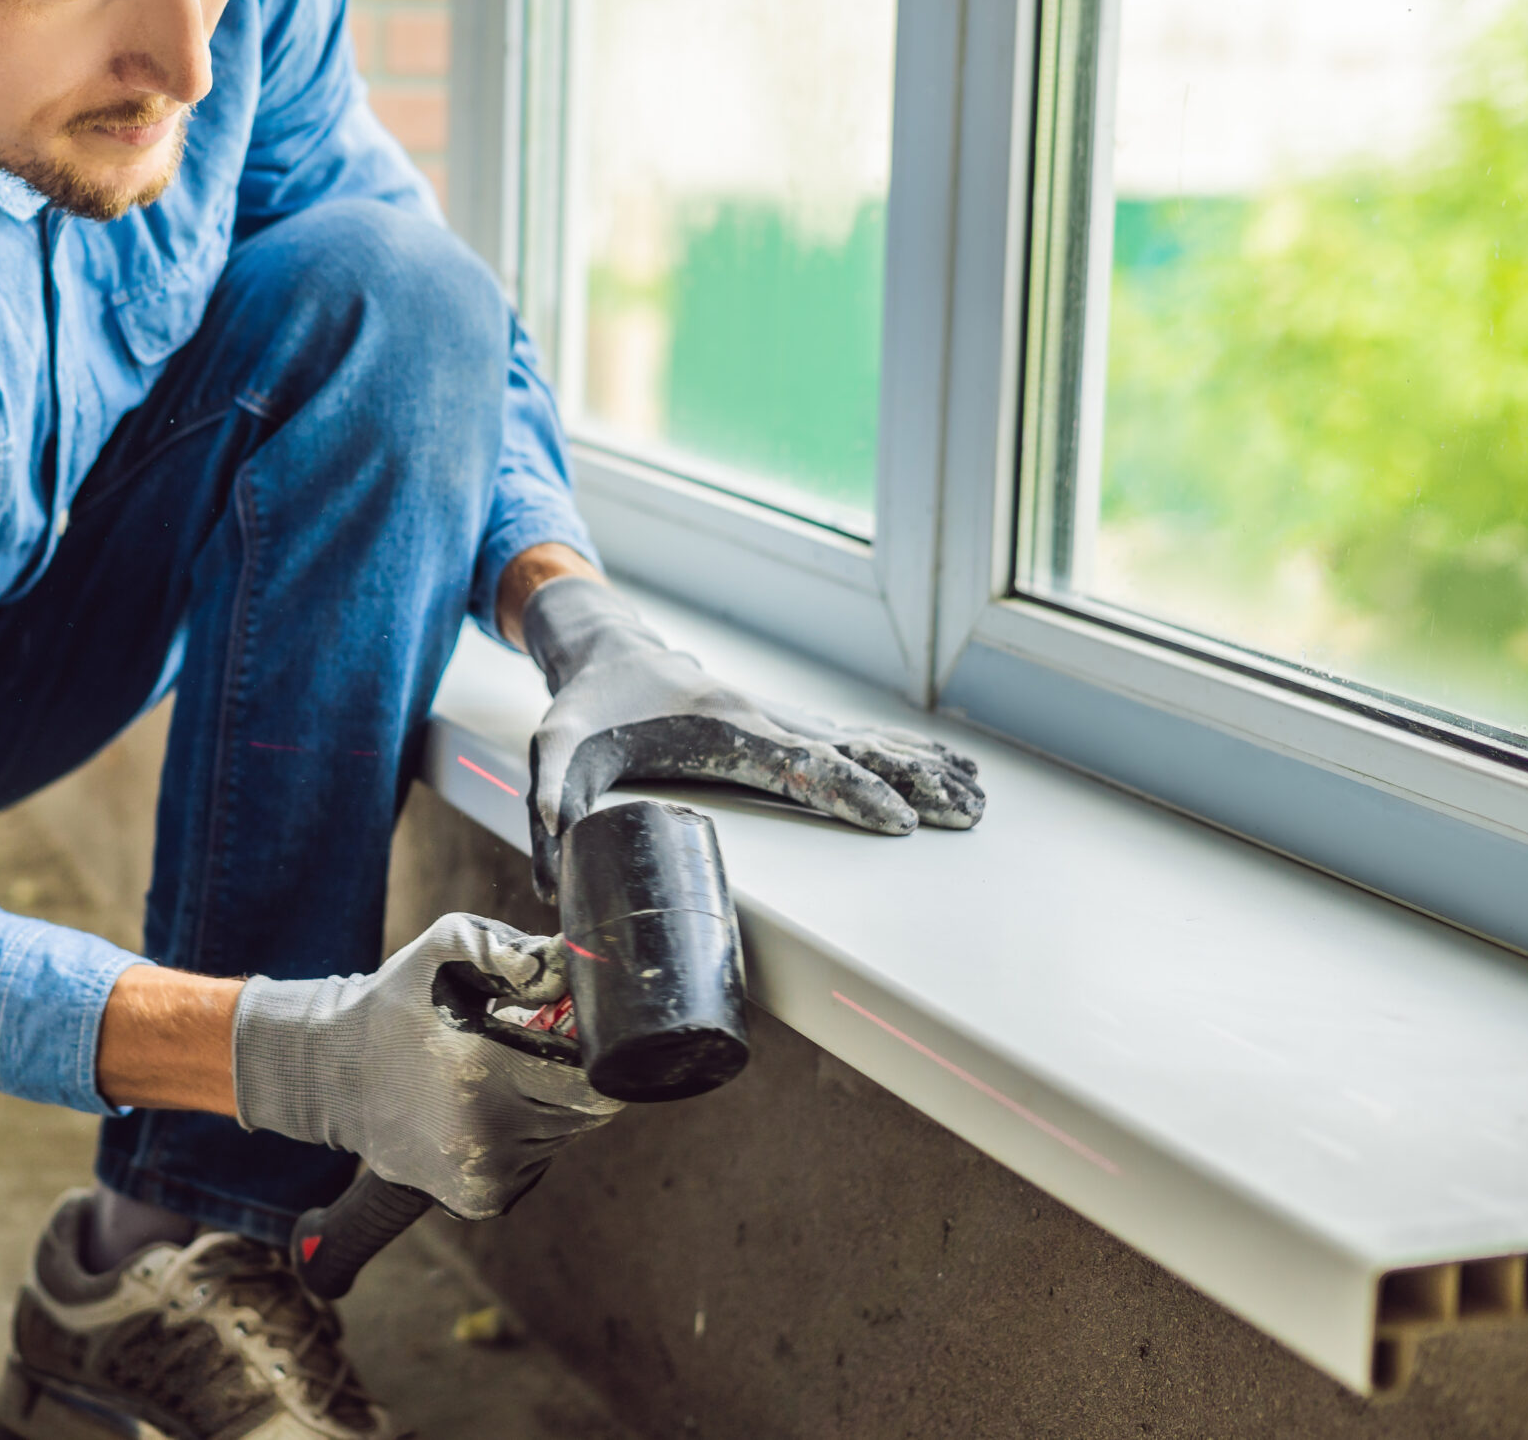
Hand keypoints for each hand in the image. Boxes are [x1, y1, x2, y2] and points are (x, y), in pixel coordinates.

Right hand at [230, 913, 621, 1219]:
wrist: (334, 1075)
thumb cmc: (397, 1003)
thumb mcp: (440, 949)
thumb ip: (501, 945)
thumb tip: (556, 970)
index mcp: (486, 1069)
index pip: (594, 1081)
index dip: (593, 1054)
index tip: (568, 1032)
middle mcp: (489, 1134)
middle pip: (585, 1110)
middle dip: (569, 1077)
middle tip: (526, 1051)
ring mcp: (485, 1176)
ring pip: (561, 1136)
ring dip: (546, 1107)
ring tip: (496, 1078)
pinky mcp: (480, 1200)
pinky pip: (535, 1163)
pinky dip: (524, 1138)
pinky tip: (482, 1112)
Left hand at [520, 576, 983, 890]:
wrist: (610, 652)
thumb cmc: (588, 708)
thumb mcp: (556, 750)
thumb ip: (549, 805)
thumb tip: (550, 875)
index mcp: (726, 731)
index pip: (800, 766)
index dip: (847, 792)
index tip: (895, 819)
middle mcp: (765, 721)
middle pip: (852, 753)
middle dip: (910, 783)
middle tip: (967, 812)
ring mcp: (781, 720)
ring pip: (864, 744)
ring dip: (921, 769)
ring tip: (978, 796)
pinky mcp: (785, 725)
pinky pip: (854, 740)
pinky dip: (903, 754)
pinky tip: (945, 767)